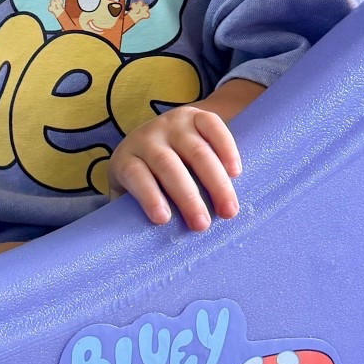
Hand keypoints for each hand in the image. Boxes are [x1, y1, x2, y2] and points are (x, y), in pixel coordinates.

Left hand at [106, 103, 240, 232]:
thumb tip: (143, 248)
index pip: (135, 175)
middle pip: (168, 165)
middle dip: (187, 196)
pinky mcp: (196, 115)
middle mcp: (148, 137)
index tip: (163, 220)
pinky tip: (236, 172)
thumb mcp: (130, 194)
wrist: (158, 134)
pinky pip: (212, 126)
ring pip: (195, 150)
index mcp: (127, 158)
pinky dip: (226, 148)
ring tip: (228, 210)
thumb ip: (134, 213)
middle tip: (202, 225)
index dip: (149, 196)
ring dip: (214, 182)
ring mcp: (173, 124)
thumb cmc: (145, 180)